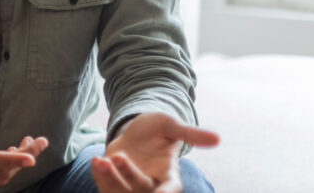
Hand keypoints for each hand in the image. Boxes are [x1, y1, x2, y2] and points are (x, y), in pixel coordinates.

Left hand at [91, 112, 219, 192]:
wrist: (135, 130)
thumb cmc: (157, 128)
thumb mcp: (171, 126)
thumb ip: (190, 133)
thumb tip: (217, 138)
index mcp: (169, 174)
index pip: (170, 188)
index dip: (165, 192)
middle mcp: (151, 184)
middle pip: (141, 188)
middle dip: (128, 174)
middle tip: (117, 156)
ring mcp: (130, 184)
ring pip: (121, 192)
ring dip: (109, 179)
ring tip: (101, 161)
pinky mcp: (114, 182)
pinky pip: (106, 187)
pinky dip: (99, 176)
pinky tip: (96, 161)